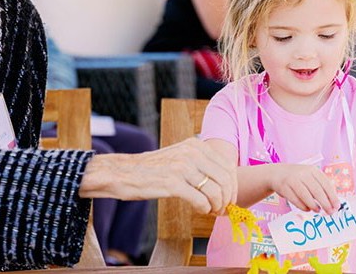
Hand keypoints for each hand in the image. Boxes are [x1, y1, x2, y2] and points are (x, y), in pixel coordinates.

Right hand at [80, 138, 236, 214]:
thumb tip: (225, 184)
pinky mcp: (173, 183)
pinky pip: (201, 200)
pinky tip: (199, 210)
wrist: (123, 172)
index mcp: (195, 144)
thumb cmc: (152, 169)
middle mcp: (191, 152)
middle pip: (225, 179)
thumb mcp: (179, 157)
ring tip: (210, 211)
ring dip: (217, 206)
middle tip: (222, 210)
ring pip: (216, 191)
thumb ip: (201, 164)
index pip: (228, 166)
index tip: (230, 199)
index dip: (233, 186)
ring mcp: (182, 167)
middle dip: (227, 198)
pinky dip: (204, 209)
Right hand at [267, 164, 339, 214]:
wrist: (276, 173)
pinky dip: (303, 206)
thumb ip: (321, 186)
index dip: (333, 196)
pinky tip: (307, 209)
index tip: (337, 206)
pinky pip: (295, 200)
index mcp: (312, 170)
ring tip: (318, 210)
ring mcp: (292, 179)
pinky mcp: (284, 187)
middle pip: (317, 191)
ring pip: (306, 196)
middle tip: (330, 212)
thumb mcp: (310, 176)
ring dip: (314, 205)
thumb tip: (333, 203)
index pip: (326, 184)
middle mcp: (303, 173)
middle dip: (325, 203)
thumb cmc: (298, 178)